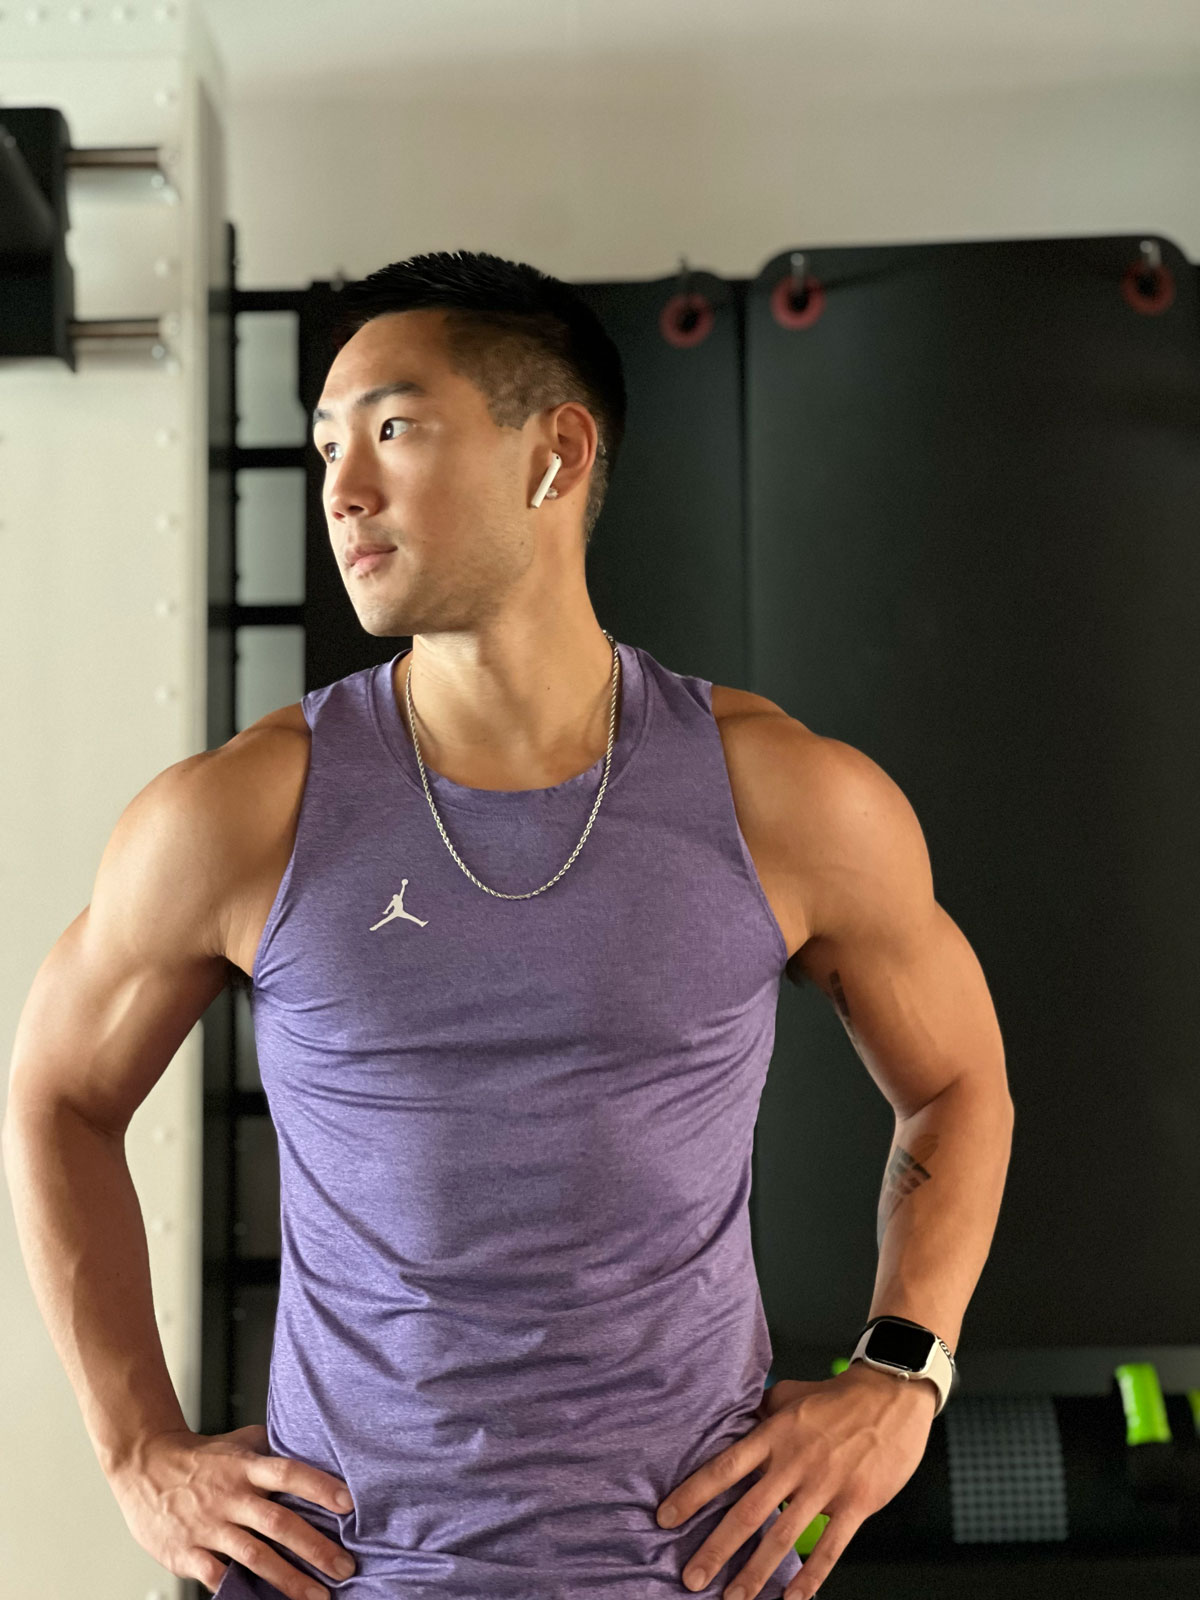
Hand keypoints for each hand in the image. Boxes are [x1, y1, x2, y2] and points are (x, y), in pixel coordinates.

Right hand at [108, 1424, 356, 1598]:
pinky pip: (216, 1576)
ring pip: (254, 1556)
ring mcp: (209, 1526)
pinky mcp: (187, 1552)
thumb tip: (308, 1444)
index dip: (319, 1487)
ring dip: (288, 1579)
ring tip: (317, 1596)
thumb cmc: (198, 1457)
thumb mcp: (237, 1442)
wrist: (143, 1464)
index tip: (349, 1504)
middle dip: (315, 1548)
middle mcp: (231, 1497)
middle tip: (345, 1567)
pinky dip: (238, 1590)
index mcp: (245, 1468)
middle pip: (278, 1523)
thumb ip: (270, 1448)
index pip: (288, 1473)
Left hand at [655, 1365, 936, 1598]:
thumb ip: (762, 1415)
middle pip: (747, 1512)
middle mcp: (794, 1462)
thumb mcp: (790, 1395)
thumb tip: (734, 1424)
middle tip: (691, 1577)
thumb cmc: (838, 1396)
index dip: (693, 1495)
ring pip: (783, 1537)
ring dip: (755, 1573)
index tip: (665, 1518)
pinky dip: (810, 1579)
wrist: (891, 1394)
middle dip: (716, 1549)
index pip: (724, 1468)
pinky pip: (831, 1548)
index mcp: (774, 1434)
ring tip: (732, 1599)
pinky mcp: (856, 1503)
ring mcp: (825, 1485)